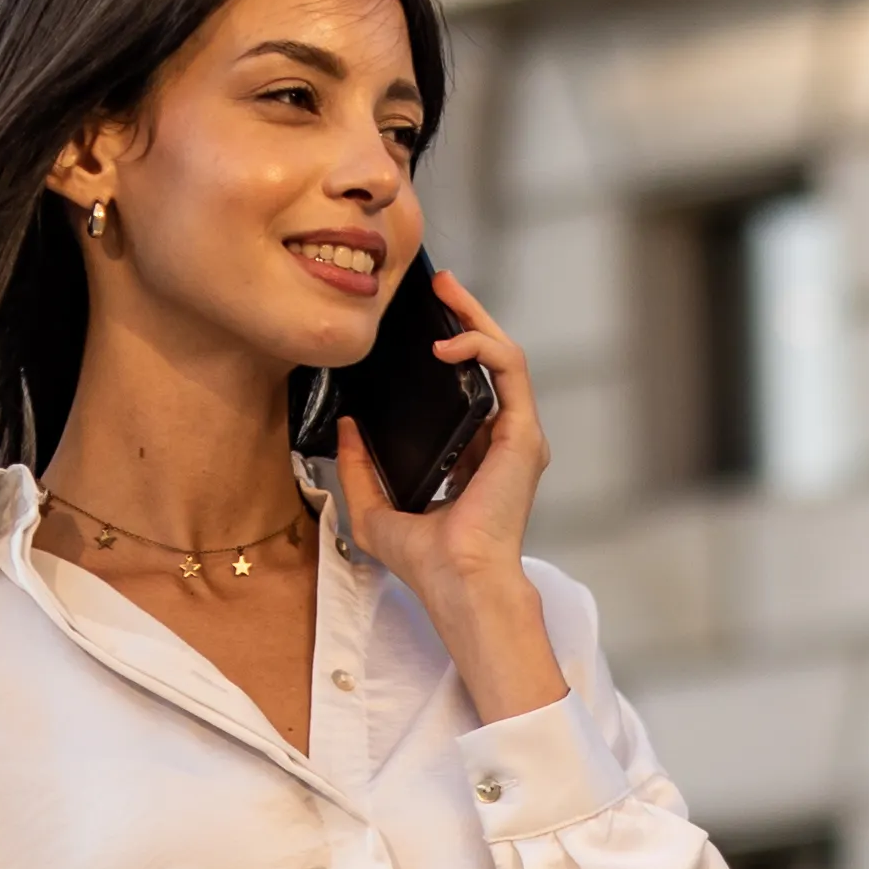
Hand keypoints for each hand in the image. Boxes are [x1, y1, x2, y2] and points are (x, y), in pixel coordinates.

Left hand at [331, 263, 564, 727]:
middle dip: (466, 317)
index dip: (448, 349)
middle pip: (488, 362)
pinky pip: (510, 371)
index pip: (466, 388)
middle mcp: (500, 442)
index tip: (419, 323)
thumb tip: (346, 428)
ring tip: (447, 293)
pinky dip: (482, 346)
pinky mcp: (522, 434)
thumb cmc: (427, 562)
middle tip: (439, 286)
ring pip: (505, 356)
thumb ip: (359, 470)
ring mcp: (516, 437)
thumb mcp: (373, 510)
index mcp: (474, 456)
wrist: (455, 583)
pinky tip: (448, 340)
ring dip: (477, 318)